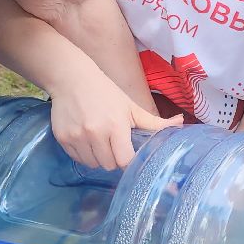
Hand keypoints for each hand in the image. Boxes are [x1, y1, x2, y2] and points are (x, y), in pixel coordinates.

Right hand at [48, 64, 180, 169]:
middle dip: (113, 158)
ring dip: (98, 157)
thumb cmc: (105, 92)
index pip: (125, 161)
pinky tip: (85, 138)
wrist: (71, 78)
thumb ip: (154, 122)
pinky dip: (83, 153)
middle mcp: (95, 134)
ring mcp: (77, 137)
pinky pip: (77, 159)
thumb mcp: (130, 106)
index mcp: (116, 126)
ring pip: (92, 165)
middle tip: (112, 144)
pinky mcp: (62, 139)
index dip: (128, 160)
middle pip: (109, 165)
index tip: (128, 153)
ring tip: (98, 140)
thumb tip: (180, 124)